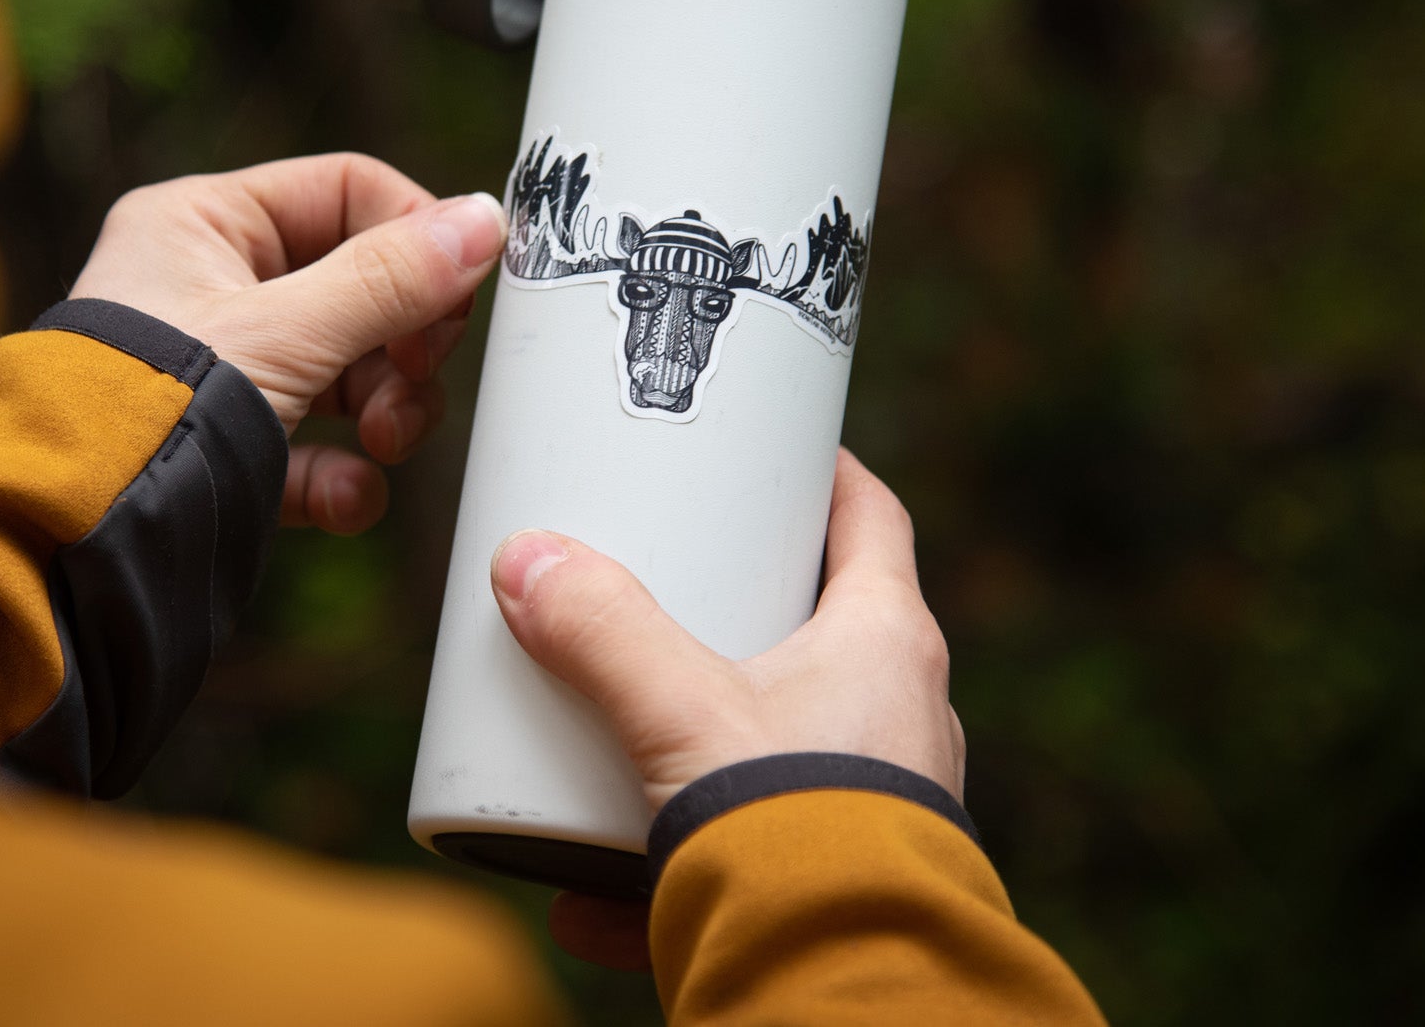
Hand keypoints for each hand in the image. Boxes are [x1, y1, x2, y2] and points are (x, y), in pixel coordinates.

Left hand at [69, 153, 506, 534]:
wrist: (69, 543)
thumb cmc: (143, 410)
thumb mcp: (285, 333)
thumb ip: (391, 279)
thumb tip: (483, 221)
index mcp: (202, 223)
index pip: (348, 193)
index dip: (415, 239)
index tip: (458, 294)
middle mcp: (209, 287)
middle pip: (360, 289)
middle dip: (402, 346)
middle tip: (415, 379)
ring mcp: (222, 372)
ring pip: (349, 372)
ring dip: (386, 412)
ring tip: (385, 445)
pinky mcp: (228, 449)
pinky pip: (315, 448)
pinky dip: (342, 475)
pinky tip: (344, 497)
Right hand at [490, 447, 963, 969]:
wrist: (843, 986)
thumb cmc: (792, 833)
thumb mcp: (678, 715)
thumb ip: (599, 634)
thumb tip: (525, 561)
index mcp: (885, 643)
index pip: (871, 521)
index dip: (826, 477)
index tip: (780, 451)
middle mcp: (899, 716)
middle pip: (824, 629)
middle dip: (741, 613)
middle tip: (672, 588)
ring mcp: (875, 801)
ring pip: (780, 747)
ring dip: (697, 746)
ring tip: (617, 743)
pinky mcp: (837, 878)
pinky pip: (748, 850)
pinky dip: (667, 865)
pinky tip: (587, 899)